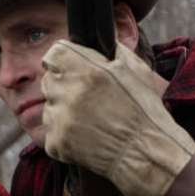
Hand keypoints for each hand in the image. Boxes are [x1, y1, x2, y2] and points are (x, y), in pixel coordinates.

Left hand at [41, 40, 194, 195]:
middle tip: (86, 99)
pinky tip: (86, 137)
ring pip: (49, 107)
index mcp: (87, 71)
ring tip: (90, 121)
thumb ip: (114, 51)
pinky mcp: (56, 143)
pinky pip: (51, 132)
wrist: (146, 155)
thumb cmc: (145, 112)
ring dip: (63, 111)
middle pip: (49, 80)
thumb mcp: (137, 71)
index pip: (53, 54)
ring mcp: (60, 120)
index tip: (68, 66)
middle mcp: (69, 93)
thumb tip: (102, 40)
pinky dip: (64, 135)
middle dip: (63, 86)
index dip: (62, 60)